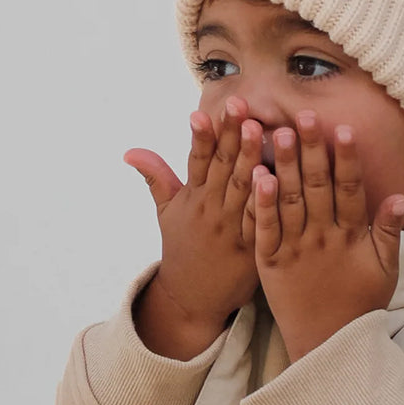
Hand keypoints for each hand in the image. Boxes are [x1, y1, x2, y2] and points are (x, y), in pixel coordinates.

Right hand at [123, 95, 263, 340]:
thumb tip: (129, 151)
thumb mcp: (166, 213)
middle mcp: (211, 210)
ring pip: (242, 188)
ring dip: (250, 158)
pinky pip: (260, 219)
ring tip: (258, 129)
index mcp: (193, 198)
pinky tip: (274, 177)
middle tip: (238, 105)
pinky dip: (266, 200)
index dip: (200, 137)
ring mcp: (232, 229)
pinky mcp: (253, 247)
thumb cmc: (183, 249)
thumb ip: (155, 177)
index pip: (196, 161)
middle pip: (222, 168)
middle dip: (230, 135)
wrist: (193, 299)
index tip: (201, 111)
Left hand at [252, 116, 403, 362]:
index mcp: (351, 237)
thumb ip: (389, 232)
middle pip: (317, 187)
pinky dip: (262, 204)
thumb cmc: (359, 305)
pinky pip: (265, 228)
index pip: (350, 190)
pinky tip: (259, 177)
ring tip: (277, 132)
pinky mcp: (270, 262)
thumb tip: (400, 195)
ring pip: (289, 200)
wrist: (328, 346)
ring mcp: (295, 249)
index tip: (344, 130)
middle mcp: (323, 238)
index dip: (347, 160)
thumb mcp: (385, 270)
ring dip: (285, 166)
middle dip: (312, 150)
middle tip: (304, 116)